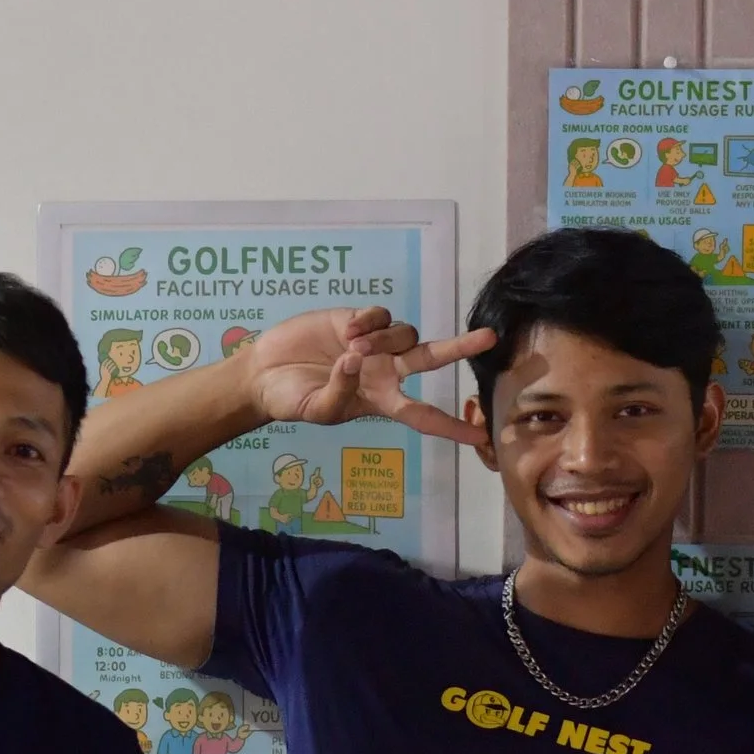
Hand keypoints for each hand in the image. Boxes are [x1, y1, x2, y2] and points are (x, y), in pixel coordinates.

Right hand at [243, 308, 493, 446]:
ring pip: (404, 333)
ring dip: (382, 339)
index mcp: (382, 401)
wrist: (264, 374)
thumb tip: (356, 361)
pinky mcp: (357, 319)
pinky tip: (345, 332)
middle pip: (432, 358)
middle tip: (489, 338)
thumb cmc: (292, 400)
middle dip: (460, 348)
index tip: (480, 438)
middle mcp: (386, 371)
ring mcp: (374, 343)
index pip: (423, 416)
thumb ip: (339, 393)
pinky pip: (379, 315)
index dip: (451, 427)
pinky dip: (368, 322)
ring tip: (350, 347)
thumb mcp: (317, 411)